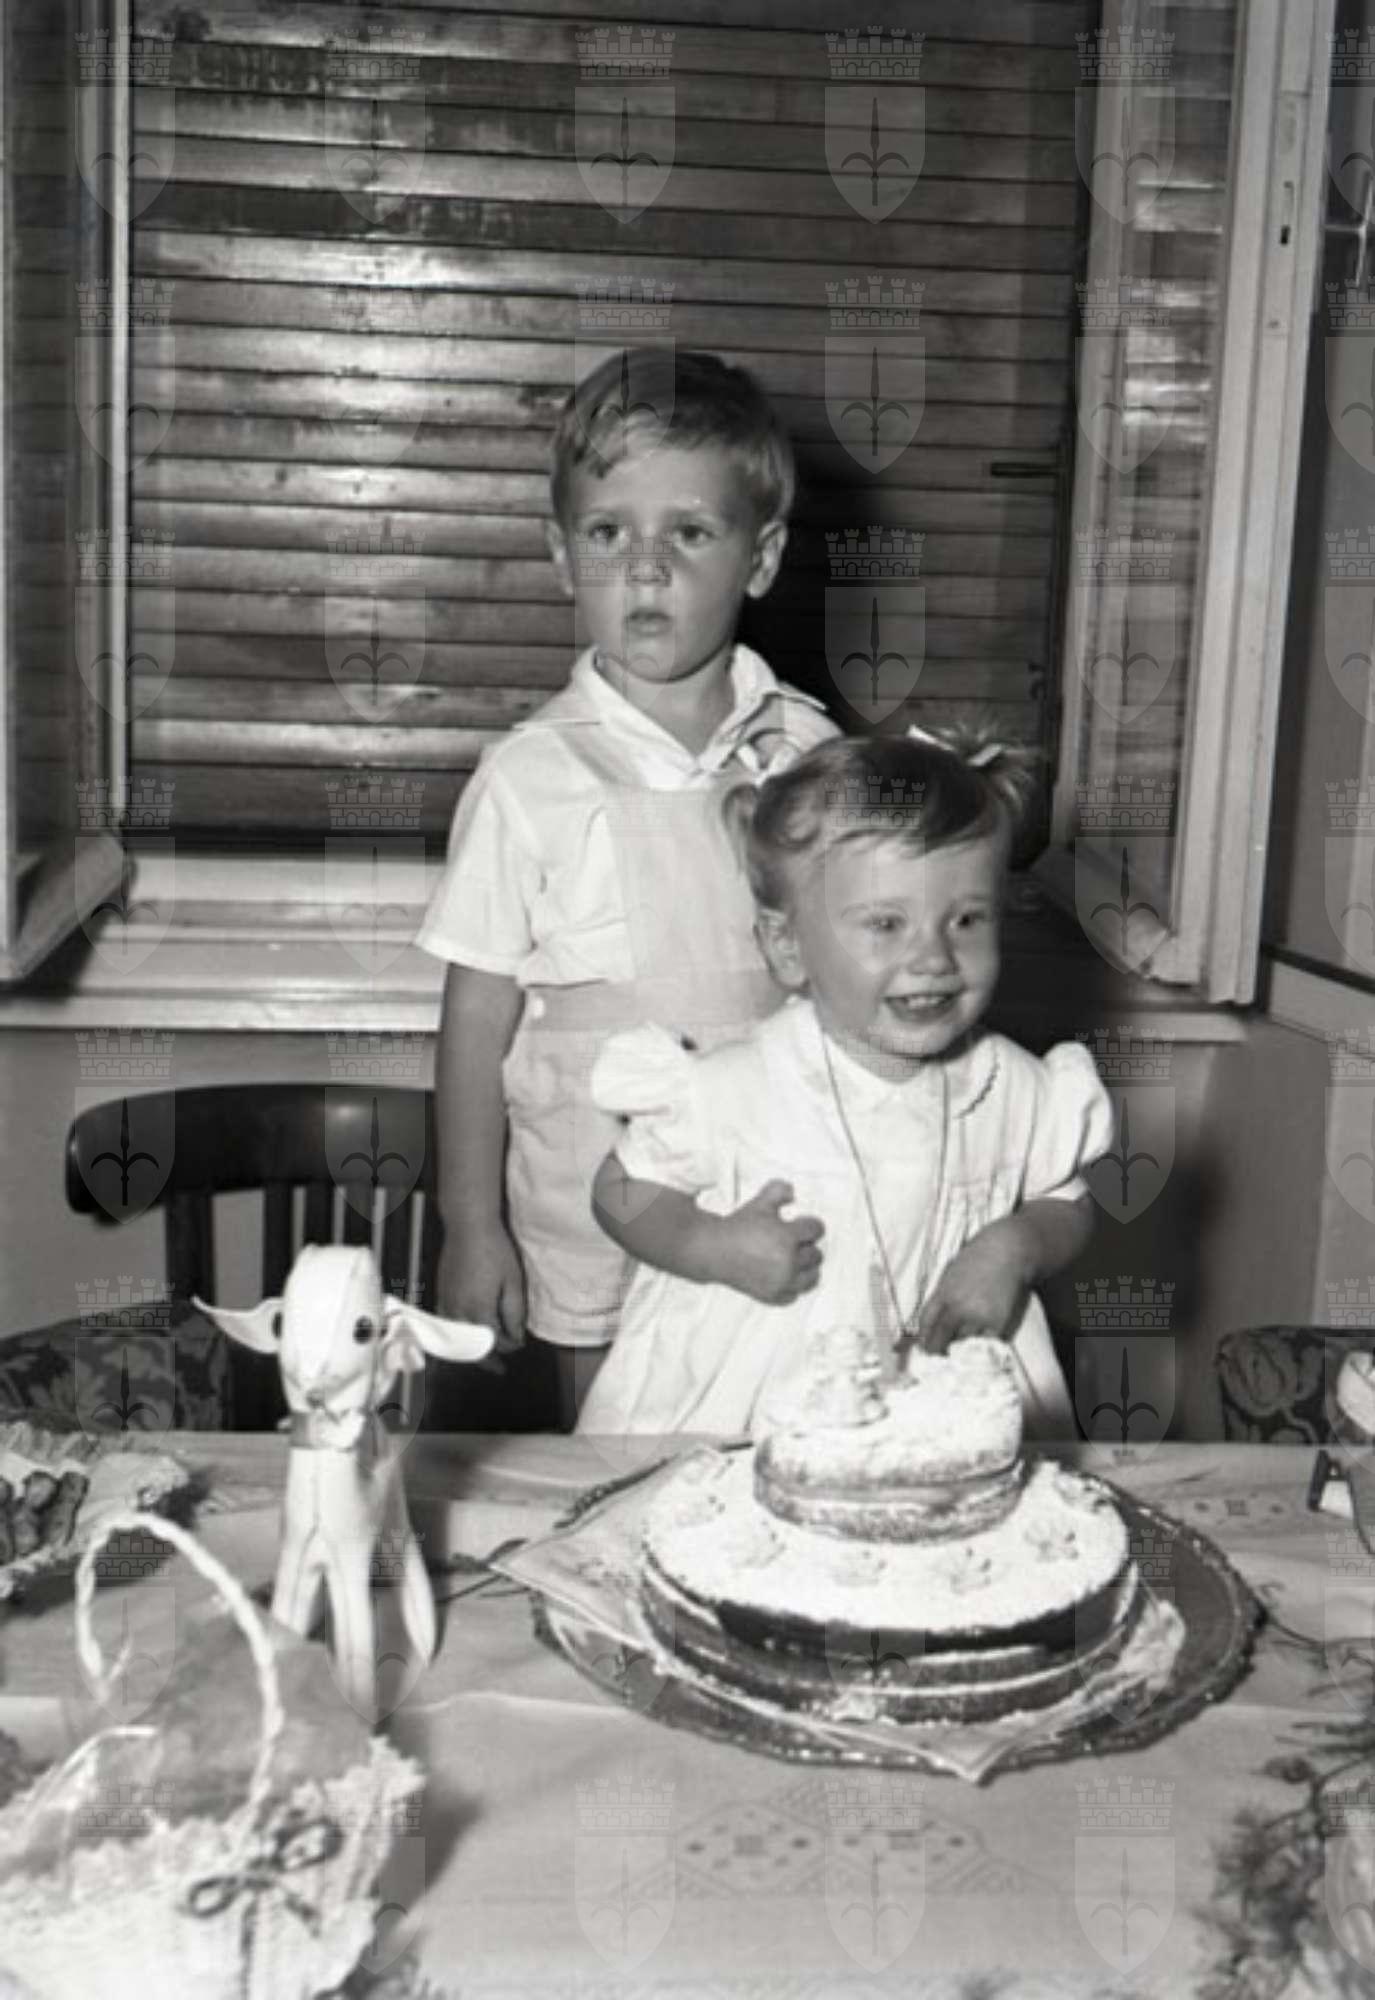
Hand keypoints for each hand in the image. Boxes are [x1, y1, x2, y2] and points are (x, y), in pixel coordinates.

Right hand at [437, 1222, 526, 1348]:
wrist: (468, 1227)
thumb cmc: (494, 1250)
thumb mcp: (513, 1281)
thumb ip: (514, 1312)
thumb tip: (516, 1337)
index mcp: (479, 1310)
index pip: (494, 1341)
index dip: (509, 1347)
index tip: (519, 1346)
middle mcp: (458, 1311)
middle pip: (471, 1347)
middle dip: (487, 1360)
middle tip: (499, 1369)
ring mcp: (446, 1303)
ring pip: (455, 1339)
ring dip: (468, 1352)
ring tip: (481, 1358)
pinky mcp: (440, 1293)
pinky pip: (444, 1325)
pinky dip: (453, 1337)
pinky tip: (462, 1337)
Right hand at [716, 1180, 823, 1305]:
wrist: (714, 1250)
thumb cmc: (738, 1226)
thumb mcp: (759, 1203)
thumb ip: (779, 1191)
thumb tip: (793, 1191)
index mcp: (786, 1237)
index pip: (816, 1230)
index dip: (809, 1224)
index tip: (800, 1223)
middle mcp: (787, 1262)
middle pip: (816, 1254)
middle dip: (806, 1245)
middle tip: (793, 1241)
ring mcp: (781, 1282)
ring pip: (812, 1276)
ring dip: (806, 1267)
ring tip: (794, 1258)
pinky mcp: (773, 1296)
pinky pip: (795, 1293)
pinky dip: (792, 1285)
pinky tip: (784, 1275)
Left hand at [915, 1218, 1031, 1353]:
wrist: (1008, 1251)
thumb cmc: (977, 1259)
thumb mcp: (949, 1274)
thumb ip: (941, 1297)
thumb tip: (934, 1321)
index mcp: (943, 1294)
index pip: (925, 1324)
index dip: (923, 1338)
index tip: (924, 1347)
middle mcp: (958, 1308)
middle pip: (940, 1339)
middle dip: (937, 1350)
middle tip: (939, 1356)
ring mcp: (978, 1317)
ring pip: (962, 1343)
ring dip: (960, 1347)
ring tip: (960, 1351)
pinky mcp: (998, 1323)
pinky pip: (984, 1343)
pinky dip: (980, 1345)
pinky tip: (979, 1346)